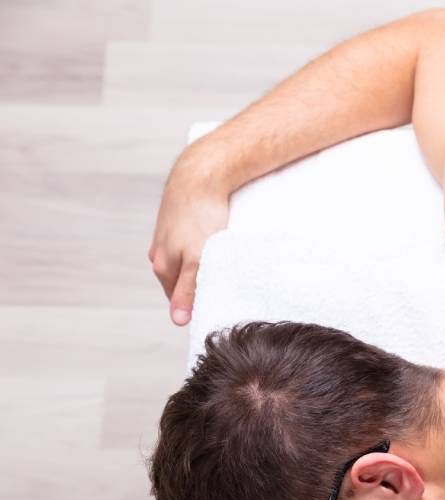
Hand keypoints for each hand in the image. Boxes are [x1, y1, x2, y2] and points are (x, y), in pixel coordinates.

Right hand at [148, 148, 230, 326]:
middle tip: (224, 290)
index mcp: (162, 265)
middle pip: (180, 282)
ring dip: (201, 268)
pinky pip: (190, 245)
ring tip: (222, 268)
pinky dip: (202, 251)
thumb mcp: (197, 259)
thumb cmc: (200, 216)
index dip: (196, 306)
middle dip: (198, 288)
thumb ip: (188, 290)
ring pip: (185, 263)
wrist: (200, 174)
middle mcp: (159, 252)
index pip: (177, 299)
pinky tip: (214, 246)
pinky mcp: (178, 223)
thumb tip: (177, 320)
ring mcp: (166, 237)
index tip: (217, 309)